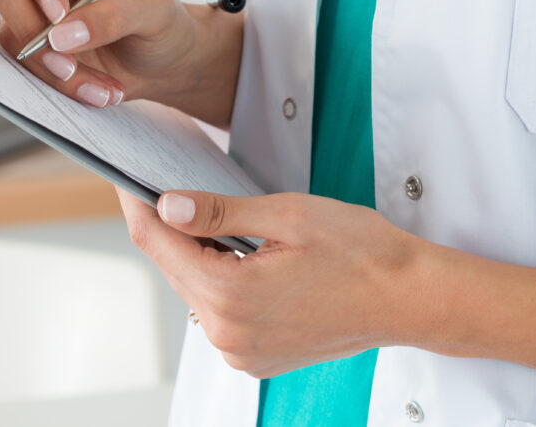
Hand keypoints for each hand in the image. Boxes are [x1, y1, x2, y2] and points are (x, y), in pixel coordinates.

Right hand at [0, 0, 242, 122]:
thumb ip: (113, 16)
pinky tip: (94, 90)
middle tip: (67, 58)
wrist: (165, 62)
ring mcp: (30, 1)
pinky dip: (58, 83)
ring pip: (8, 28)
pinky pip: (23, 61)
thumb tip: (63, 34)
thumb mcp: (154, 11)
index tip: (58, 13)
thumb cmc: (163, 22)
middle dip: (29, 27)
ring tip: (99, 85)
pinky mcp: (29, 37)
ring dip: (50, 66)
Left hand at [116, 187, 419, 376]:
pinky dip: (218, 279)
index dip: (137, 205)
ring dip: (195, 254)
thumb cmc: (362, 253)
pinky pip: (217, 311)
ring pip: (193, 289)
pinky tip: (239, 256)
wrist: (410, 297)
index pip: (157, 244)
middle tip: (169, 187)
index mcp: (232, 295)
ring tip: (218, 222)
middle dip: (167, 228)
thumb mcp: (286, 215)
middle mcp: (229, 333)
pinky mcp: (255, 356)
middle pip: (172, 268)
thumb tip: (167, 206)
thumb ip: (219, 213)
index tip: (126, 178)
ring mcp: (242, 351)